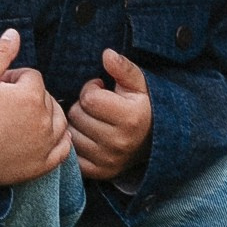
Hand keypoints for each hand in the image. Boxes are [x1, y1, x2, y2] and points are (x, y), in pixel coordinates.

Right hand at [0, 28, 70, 186]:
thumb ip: (0, 53)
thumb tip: (14, 34)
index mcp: (30, 96)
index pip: (32, 76)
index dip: (13, 80)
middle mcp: (44, 120)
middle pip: (46, 97)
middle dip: (28, 97)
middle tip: (3, 106)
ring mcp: (45, 144)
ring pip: (59, 120)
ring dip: (45, 116)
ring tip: (18, 120)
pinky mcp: (42, 165)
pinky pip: (63, 148)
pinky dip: (59, 141)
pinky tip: (44, 137)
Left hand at [67, 51, 151, 182]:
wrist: (155, 142)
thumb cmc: (142, 107)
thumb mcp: (139, 84)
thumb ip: (123, 68)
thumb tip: (107, 53)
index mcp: (130, 118)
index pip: (89, 98)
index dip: (92, 89)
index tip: (102, 90)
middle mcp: (120, 142)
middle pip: (77, 115)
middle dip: (83, 107)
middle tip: (98, 107)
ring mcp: (109, 160)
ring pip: (71, 133)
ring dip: (78, 125)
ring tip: (93, 121)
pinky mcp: (100, 172)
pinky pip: (72, 153)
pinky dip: (76, 143)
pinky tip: (88, 137)